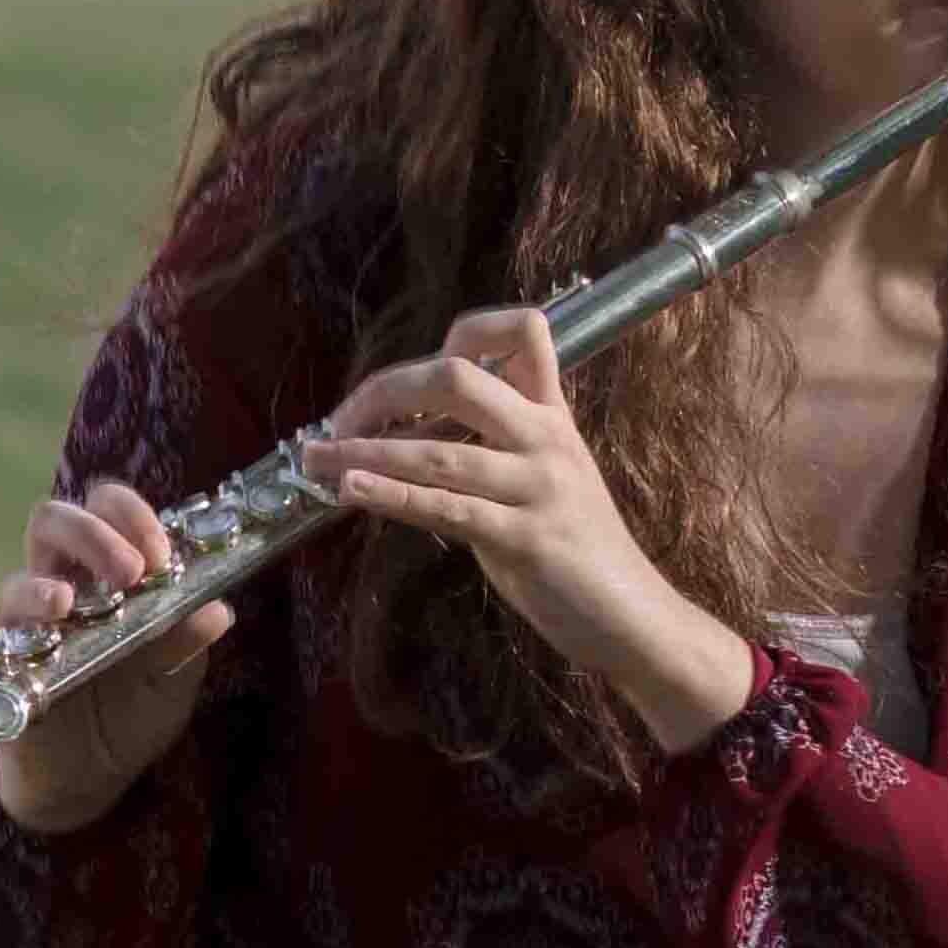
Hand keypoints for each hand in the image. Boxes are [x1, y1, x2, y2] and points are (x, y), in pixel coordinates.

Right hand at [0, 480, 236, 833]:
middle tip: (128, 572)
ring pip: (13, 585)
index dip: (129, 516)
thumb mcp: (172, 682)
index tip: (158, 554)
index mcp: (105, 577)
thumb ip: (186, 644)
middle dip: (89, 535)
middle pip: (51, 523)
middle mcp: (61, 590)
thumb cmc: (130, 718)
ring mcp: (25, 631)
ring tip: (64, 606)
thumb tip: (216, 610)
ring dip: (36, 588)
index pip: (107, 513)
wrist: (90, 781)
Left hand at [300, 311, 759, 746]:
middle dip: (384, 392)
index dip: (466, 331)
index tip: (410, 367)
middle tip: (337, 421)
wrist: (633, 617)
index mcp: (552, 416)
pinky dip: (392, 496)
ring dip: (365, 452)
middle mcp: (546, 440)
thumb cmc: (578, 548)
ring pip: (439, 451)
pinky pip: (448, 508)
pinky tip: (350, 490)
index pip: (523, 332)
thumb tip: (411, 426)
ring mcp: (538, 487)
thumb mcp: (547, 475)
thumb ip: (496, 441)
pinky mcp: (525, 538)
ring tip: (314, 457)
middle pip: (458, 377)